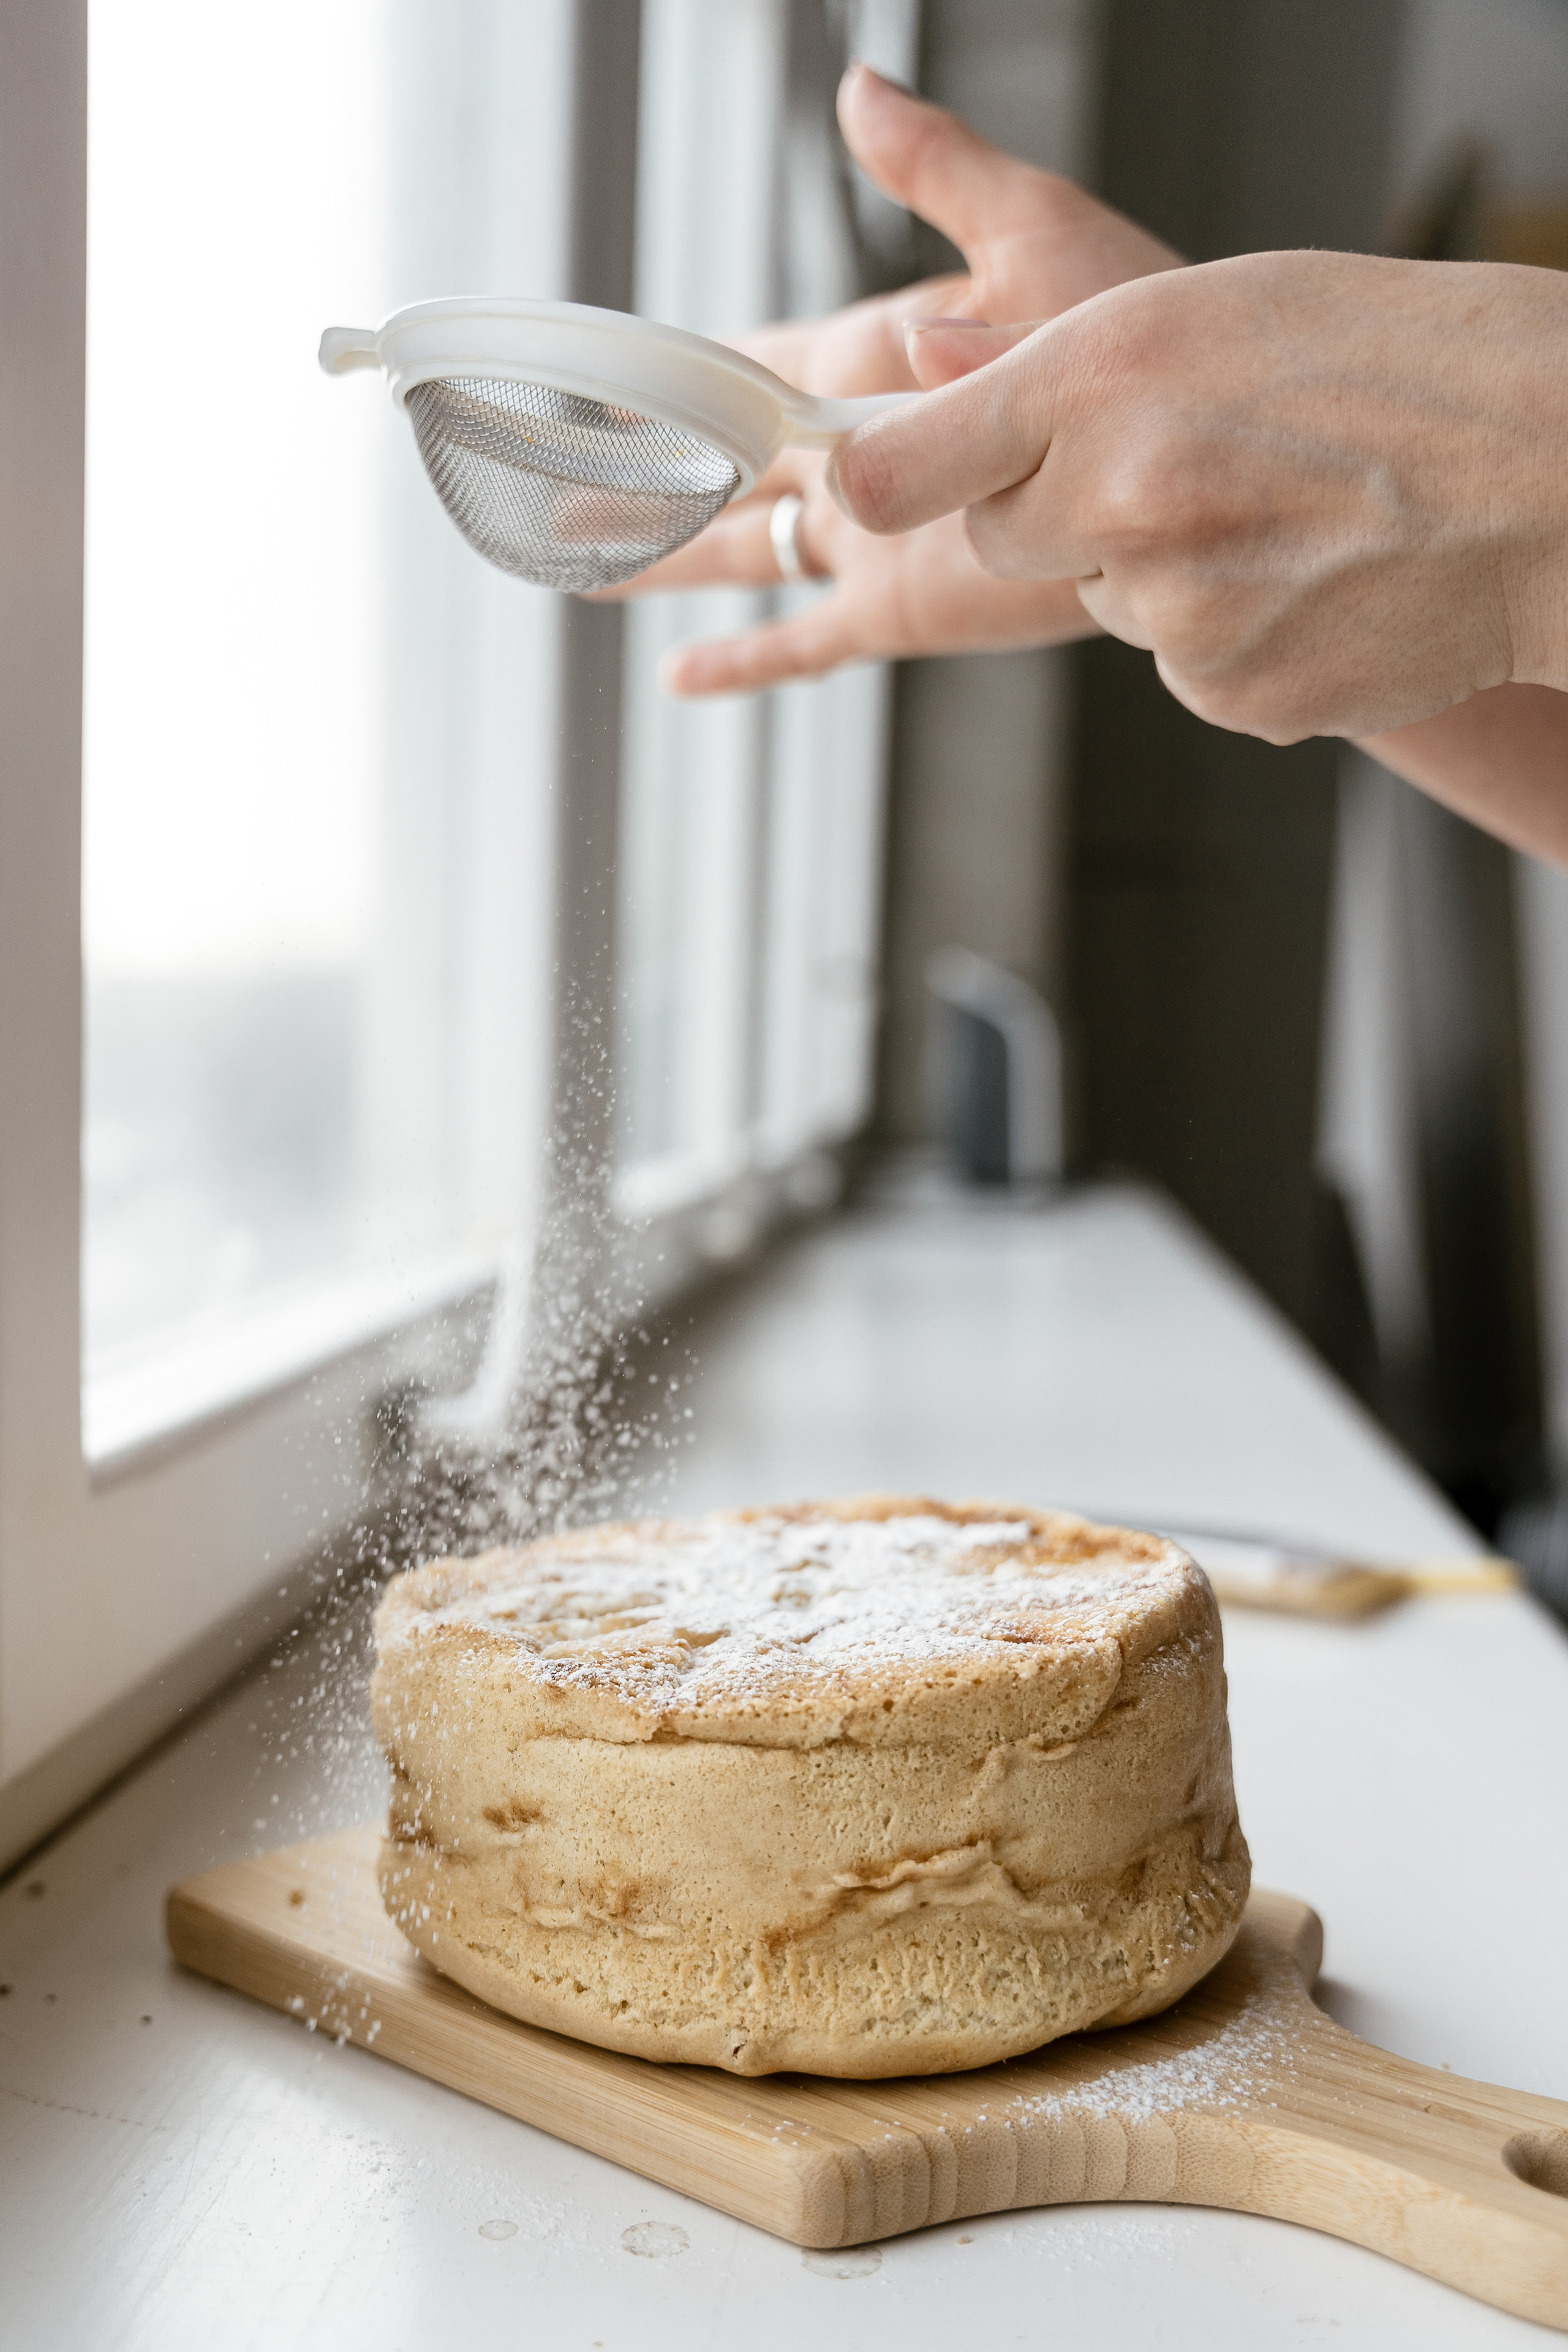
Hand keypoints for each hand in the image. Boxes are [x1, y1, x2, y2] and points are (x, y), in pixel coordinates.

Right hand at [602, 64, 1179, 695]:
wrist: (1204, 455)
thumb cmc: (1142, 333)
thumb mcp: (1031, 230)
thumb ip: (939, 173)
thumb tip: (859, 93)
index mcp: (873, 361)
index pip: (753, 362)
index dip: (683, 371)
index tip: (612, 371)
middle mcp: (857, 454)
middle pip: (719, 465)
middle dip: (642, 468)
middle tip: (551, 473)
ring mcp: (873, 536)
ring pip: (737, 551)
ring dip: (657, 557)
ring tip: (578, 562)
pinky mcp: (898, 607)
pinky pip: (803, 642)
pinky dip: (745, 662)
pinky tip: (682, 677)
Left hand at [830, 250, 1567, 743]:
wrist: (1551, 480)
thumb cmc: (1404, 371)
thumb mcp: (1218, 304)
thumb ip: (1052, 355)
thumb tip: (927, 361)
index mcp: (1105, 371)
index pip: (901, 462)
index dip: (877, 481)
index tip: (863, 487)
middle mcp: (1120, 493)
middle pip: (1000, 541)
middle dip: (1057, 513)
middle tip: (1172, 465)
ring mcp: (1172, 608)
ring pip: (1109, 603)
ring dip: (1160, 571)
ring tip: (1279, 513)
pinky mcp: (1224, 693)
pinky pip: (1185, 668)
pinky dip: (1228, 636)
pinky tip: (1309, 578)